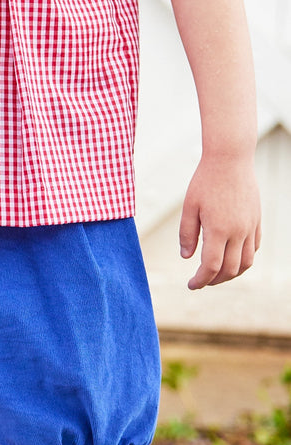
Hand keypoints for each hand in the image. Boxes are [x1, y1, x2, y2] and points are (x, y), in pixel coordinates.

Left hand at [179, 154, 260, 289]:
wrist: (230, 159)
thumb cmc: (205, 181)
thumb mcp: (189, 206)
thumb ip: (187, 234)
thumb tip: (187, 258)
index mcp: (218, 230)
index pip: (211, 267)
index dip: (201, 280)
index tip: (191, 285)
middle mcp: (238, 232)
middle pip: (230, 269)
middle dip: (215, 280)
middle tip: (201, 281)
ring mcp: (250, 227)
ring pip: (246, 262)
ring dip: (232, 273)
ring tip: (217, 274)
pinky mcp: (256, 220)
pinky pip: (254, 247)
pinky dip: (244, 258)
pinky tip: (232, 257)